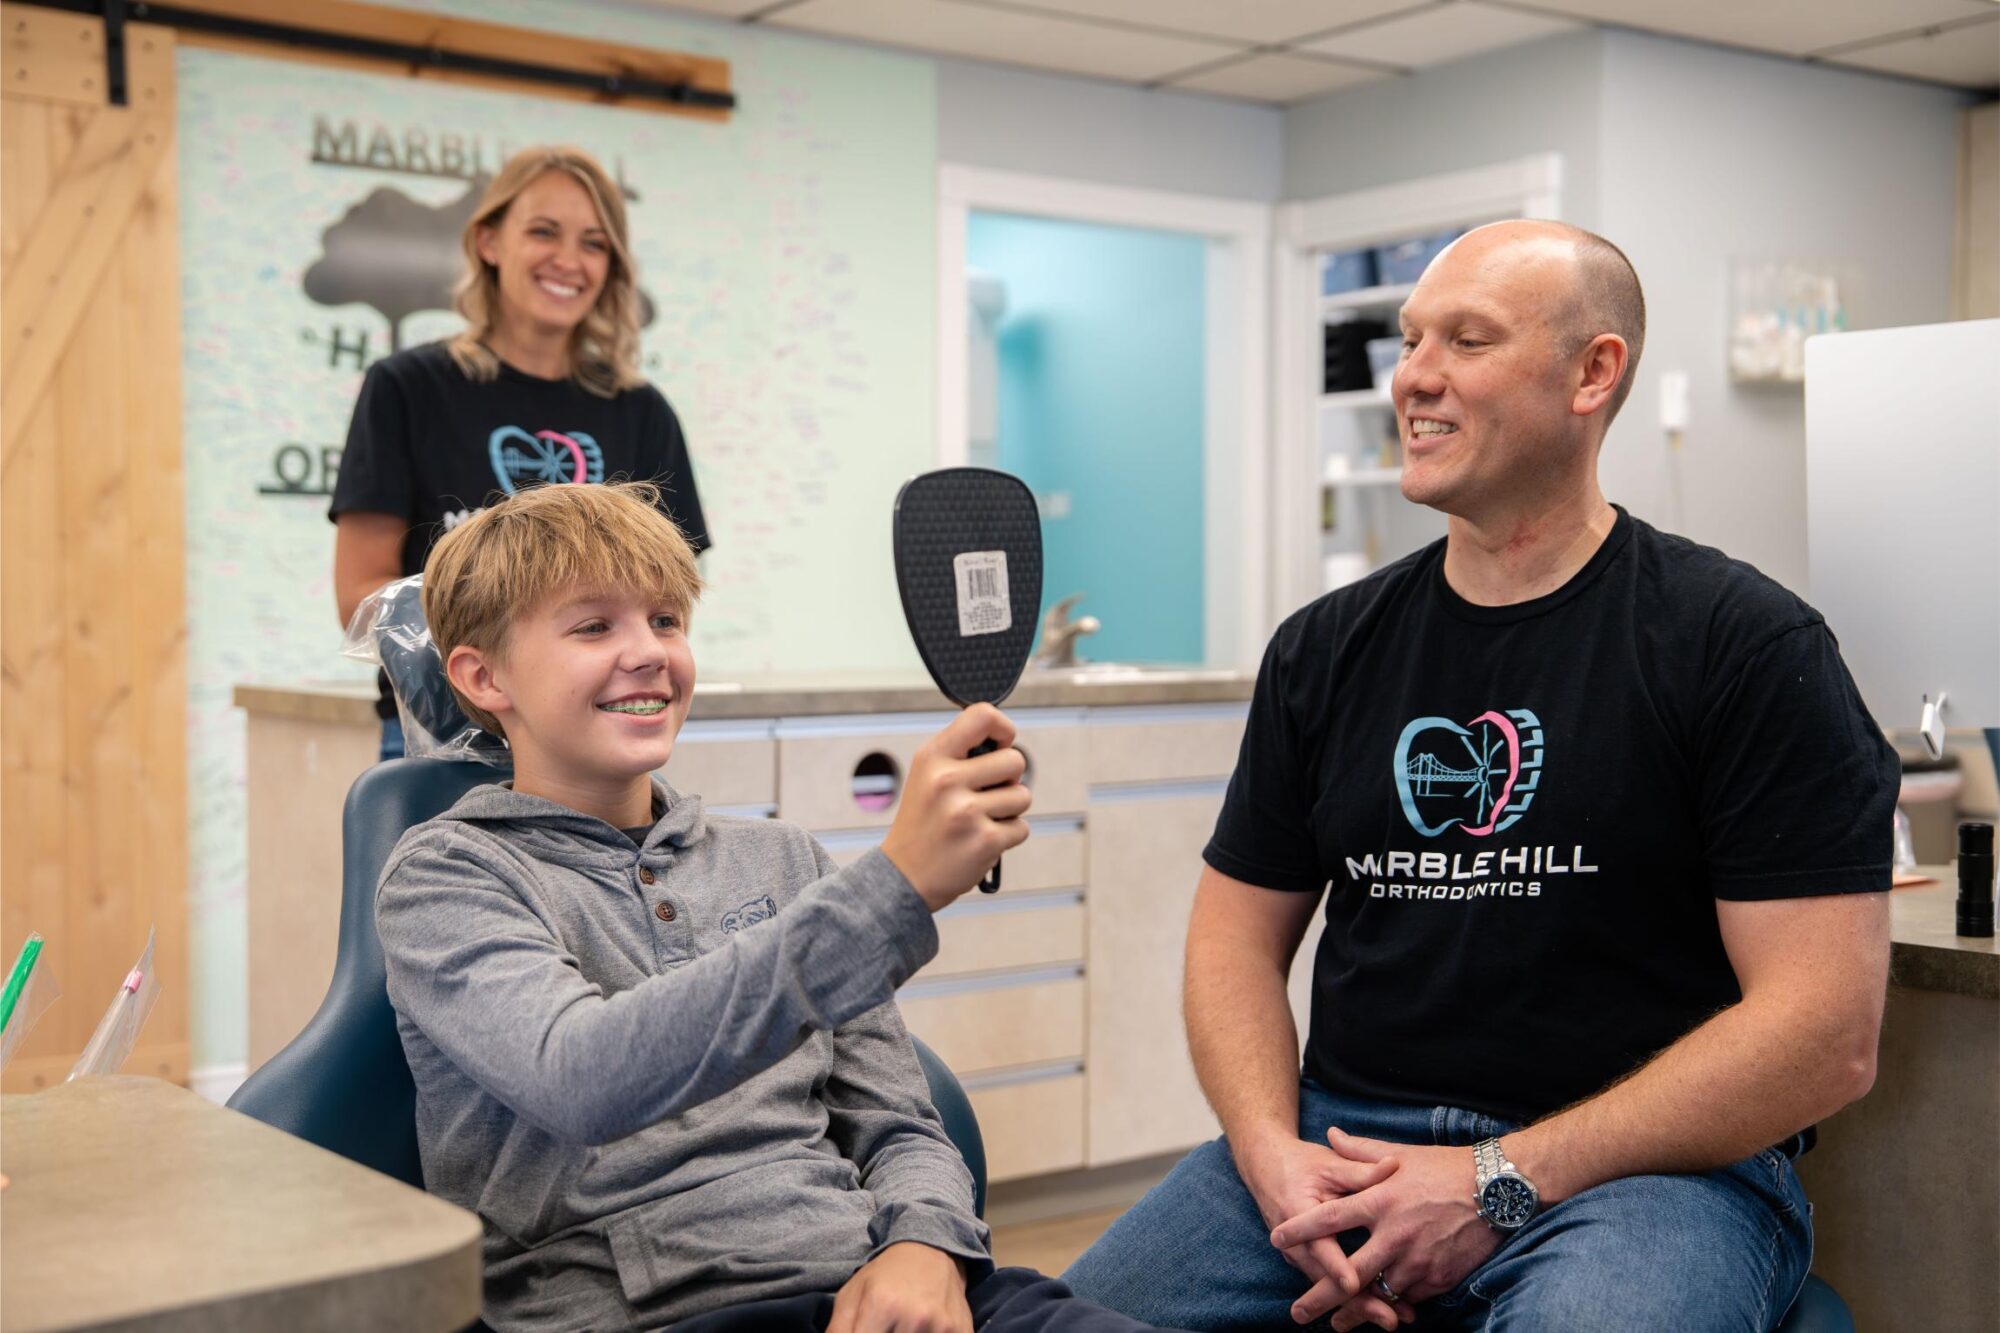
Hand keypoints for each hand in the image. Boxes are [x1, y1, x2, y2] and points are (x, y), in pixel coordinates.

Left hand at [828, 1242, 972, 1332]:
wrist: (932, 1249)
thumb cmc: (886, 1275)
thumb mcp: (851, 1295)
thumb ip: (837, 1331)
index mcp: (882, 1306)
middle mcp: (914, 1318)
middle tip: (886, 1328)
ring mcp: (942, 1327)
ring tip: (901, 1329)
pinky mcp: (962, 1332)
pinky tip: (923, 1330)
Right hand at [880, 704, 1030, 910]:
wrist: (904, 877)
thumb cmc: (922, 823)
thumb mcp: (926, 776)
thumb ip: (960, 753)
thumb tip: (1005, 739)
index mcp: (932, 757)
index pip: (981, 715)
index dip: (1003, 727)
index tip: (1002, 743)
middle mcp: (947, 780)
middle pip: (1015, 760)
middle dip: (1010, 778)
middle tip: (988, 793)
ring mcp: (966, 811)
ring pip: (1023, 796)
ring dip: (1009, 810)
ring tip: (980, 820)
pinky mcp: (985, 841)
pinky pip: (1021, 827)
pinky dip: (1008, 836)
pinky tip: (981, 841)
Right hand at [1234, 1130, 1408, 1326]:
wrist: (1266, 1167)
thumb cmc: (1301, 1164)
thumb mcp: (1330, 1164)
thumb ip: (1362, 1171)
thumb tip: (1394, 1164)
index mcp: (1298, 1214)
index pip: (1319, 1246)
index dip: (1336, 1266)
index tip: (1354, 1283)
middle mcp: (1295, 1243)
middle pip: (1326, 1280)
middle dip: (1359, 1302)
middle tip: (1390, 1319)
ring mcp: (1298, 1256)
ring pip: (1328, 1287)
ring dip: (1359, 1305)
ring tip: (1391, 1319)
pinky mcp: (1305, 1261)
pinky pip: (1327, 1283)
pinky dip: (1352, 1297)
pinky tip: (1379, 1307)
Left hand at [1271, 1128, 1502, 1328]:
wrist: (1496, 1189)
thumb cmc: (1444, 1167)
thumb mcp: (1399, 1153)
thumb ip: (1360, 1151)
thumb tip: (1331, 1134)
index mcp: (1380, 1200)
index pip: (1330, 1218)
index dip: (1301, 1230)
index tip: (1277, 1239)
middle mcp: (1395, 1233)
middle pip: (1349, 1273)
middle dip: (1320, 1296)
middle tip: (1298, 1313)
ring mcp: (1418, 1259)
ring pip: (1378, 1293)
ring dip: (1357, 1310)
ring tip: (1337, 1323)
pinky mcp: (1439, 1277)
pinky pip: (1408, 1296)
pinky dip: (1394, 1302)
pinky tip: (1382, 1310)